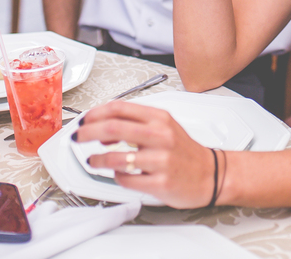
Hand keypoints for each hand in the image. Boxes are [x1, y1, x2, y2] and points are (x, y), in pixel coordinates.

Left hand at [77, 100, 217, 207]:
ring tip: (93, 161)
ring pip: (116, 157)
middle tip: (78, 138)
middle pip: (112, 128)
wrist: (212, 174)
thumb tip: (102, 126)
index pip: (119, 108)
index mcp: (159, 118)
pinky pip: (127, 179)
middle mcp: (160, 136)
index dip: (94, 113)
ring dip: (97, 160)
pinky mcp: (161, 182)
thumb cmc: (185, 151)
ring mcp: (161, 160)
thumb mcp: (164, 126)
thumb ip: (136, 122)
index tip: (83, 121)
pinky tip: (118, 174)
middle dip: (88, 132)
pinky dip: (116, 176)